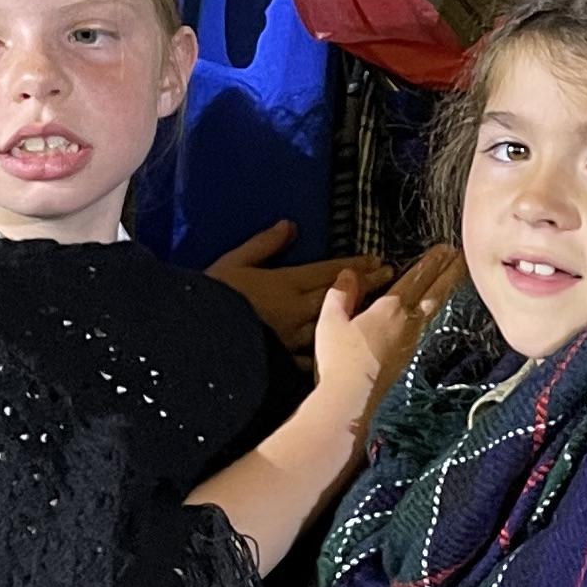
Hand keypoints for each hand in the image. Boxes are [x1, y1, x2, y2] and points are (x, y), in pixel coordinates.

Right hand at [206, 220, 390, 354]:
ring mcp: (294, 338)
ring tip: (378, 308)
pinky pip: (315, 357)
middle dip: (367, 285)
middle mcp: (296, 310)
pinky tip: (348, 351)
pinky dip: (333, 351)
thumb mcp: (234, 262)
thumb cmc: (213, 296)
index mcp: (285, 283)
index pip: (328, 272)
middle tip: (390, 276)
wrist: (195, 338)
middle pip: (339, 295)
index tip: (378, 260)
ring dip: (358, 314)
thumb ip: (264, 244)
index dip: (355, 266)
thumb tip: (290, 225)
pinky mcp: (285, 361)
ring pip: (334, 324)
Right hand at [315, 245, 459, 419]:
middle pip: (433, 292)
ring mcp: (414, 344)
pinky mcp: (413, 362)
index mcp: (389, 310)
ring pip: (436, 311)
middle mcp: (407, 324)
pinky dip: (440, 315)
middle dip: (447, 273)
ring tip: (458, 279)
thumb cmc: (338, 361)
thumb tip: (349, 273)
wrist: (351, 402)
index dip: (430, 263)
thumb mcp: (331, 321)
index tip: (445, 250)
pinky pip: (431, 330)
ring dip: (448, 291)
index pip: (414, 279)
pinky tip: (441, 316)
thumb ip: (341, 294)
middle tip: (461, 257)